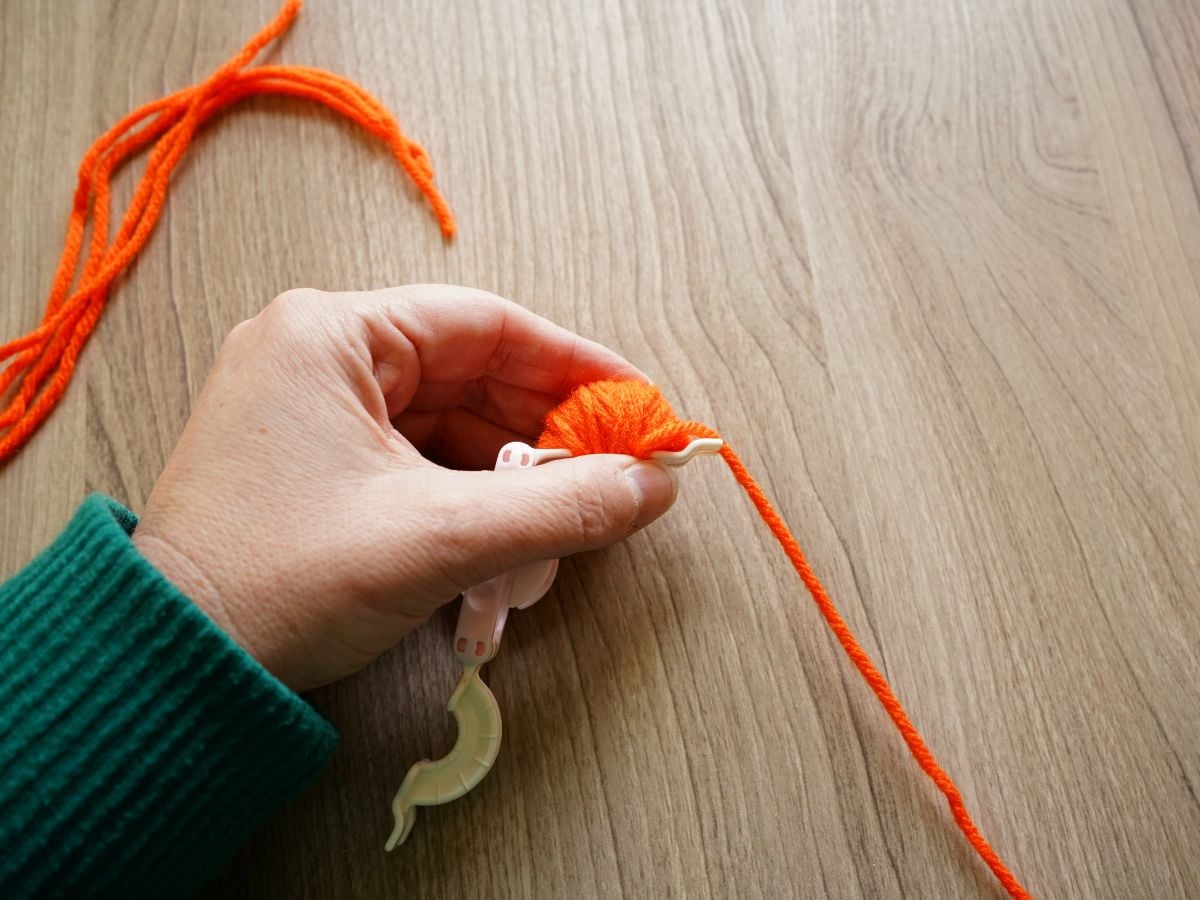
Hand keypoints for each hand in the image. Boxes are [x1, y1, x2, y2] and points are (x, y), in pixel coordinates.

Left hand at [132, 285, 677, 690]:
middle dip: (546, 432)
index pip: (487, 324)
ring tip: (562, 524)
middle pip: (471, 374)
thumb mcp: (439, 538)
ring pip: (447, 422)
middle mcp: (316, 353)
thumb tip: (651, 485)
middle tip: (614, 474)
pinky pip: (415, 459)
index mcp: (330, 333)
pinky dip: (467, 494)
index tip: (637, 406)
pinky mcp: (311, 460)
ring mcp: (310, 408)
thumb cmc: (281, 582)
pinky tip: (506, 538)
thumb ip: (560, 507)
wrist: (174, 668)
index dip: (576, 366)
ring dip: (509, 474)